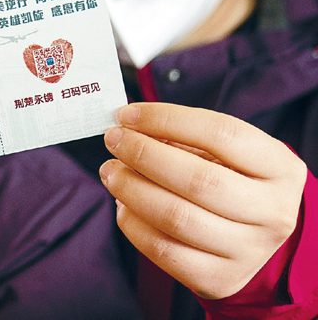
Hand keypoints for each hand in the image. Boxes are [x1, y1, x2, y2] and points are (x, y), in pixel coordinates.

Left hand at [99, 103, 306, 299]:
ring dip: (130, 189)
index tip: (127, 114)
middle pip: (197, 180)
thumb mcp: (225, 153)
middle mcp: (273, 212)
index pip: (221, 133)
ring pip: (176, 218)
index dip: (167, 119)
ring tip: (111, 171)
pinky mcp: (219, 278)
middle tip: (113, 140)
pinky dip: (132, 223)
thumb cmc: (233, 181)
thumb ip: (183, 137)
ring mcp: (249, 251)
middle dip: (143, 154)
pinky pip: (163, 251)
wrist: (256, 237)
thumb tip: (128, 125)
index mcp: (280, 168)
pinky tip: (122, 204)